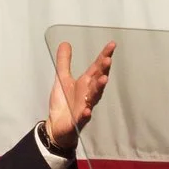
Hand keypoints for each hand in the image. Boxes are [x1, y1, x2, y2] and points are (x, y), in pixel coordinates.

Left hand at [44, 39, 114, 154]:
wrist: (57, 126)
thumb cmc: (64, 103)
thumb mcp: (61, 78)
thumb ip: (64, 61)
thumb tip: (65, 43)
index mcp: (85, 83)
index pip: (97, 67)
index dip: (104, 55)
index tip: (112, 45)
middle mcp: (88, 93)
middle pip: (98, 80)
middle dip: (103, 70)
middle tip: (107, 60)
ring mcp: (85, 106)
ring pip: (94, 97)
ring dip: (99, 88)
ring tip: (103, 79)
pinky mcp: (78, 120)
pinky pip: (83, 117)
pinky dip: (85, 114)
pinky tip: (87, 110)